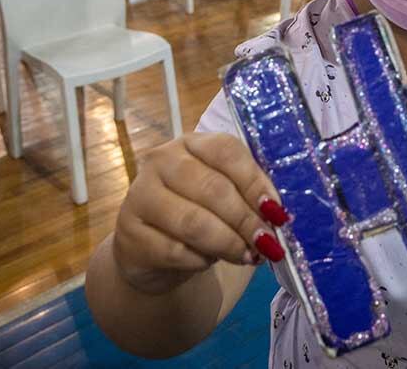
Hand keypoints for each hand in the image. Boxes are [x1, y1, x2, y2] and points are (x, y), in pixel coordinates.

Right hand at [111, 132, 287, 294]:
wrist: (150, 248)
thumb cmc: (197, 212)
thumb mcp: (225, 195)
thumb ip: (248, 196)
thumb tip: (278, 216)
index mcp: (192, 143)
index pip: (227, 152)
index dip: (255, 182)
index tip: (277, 212)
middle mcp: (161, 161)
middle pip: (213, 188)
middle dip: (245, 220)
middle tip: (267, 243)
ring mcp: (139, 195)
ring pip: (193, 222)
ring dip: (228, 243)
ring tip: (248, 256)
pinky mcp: (129, 234)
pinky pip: (174, 251)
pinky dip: (201, 261)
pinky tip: (210, 262)